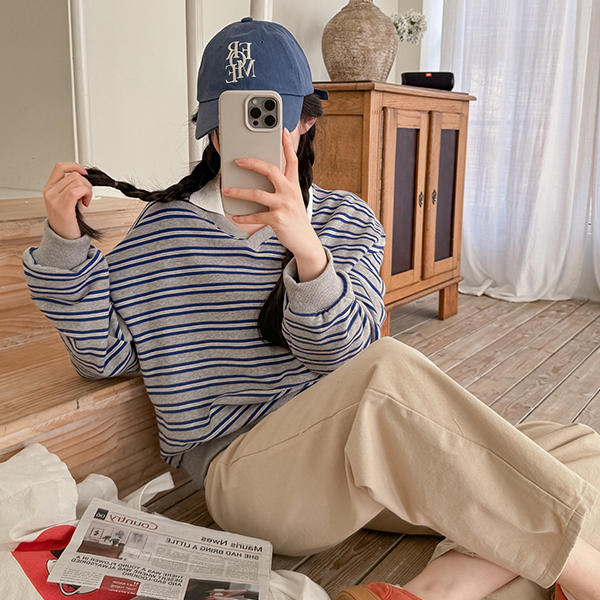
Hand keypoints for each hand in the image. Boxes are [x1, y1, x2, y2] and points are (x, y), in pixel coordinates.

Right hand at [43, 162, 92, 239]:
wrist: (63, 238)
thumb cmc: (67, 219)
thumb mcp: (66, 199)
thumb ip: (72, 187)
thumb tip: (84, 177)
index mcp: (49, 188)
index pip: (60, 167)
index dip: (74, 166)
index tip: (84, 173)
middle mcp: (50, 192)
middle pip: (74, 175)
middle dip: (86, 183)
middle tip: (87, 195)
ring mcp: (55, 199)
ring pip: (77, 182)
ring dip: (87, 190)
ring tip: (86, 200)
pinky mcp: (63, 207)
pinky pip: (76, 191)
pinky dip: (86, 194)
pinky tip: (86, 203)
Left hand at [222, 130, 327, 281]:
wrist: (305, 241)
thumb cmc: (295, 220)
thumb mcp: (293, 200)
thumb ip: (281, 188)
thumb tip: (259, 182)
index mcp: (293, 185)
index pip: (291, 160)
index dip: (287, 145)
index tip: (281, 131)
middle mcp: (289, 192)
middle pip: (271, 170)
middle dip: (253, 163)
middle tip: (238, 160)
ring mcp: (284, 205)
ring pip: (257, 194)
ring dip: (239, 191)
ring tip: (227, 190)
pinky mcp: (278, 219)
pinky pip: (256, 216)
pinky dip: (244, 217)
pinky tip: (235, 216)